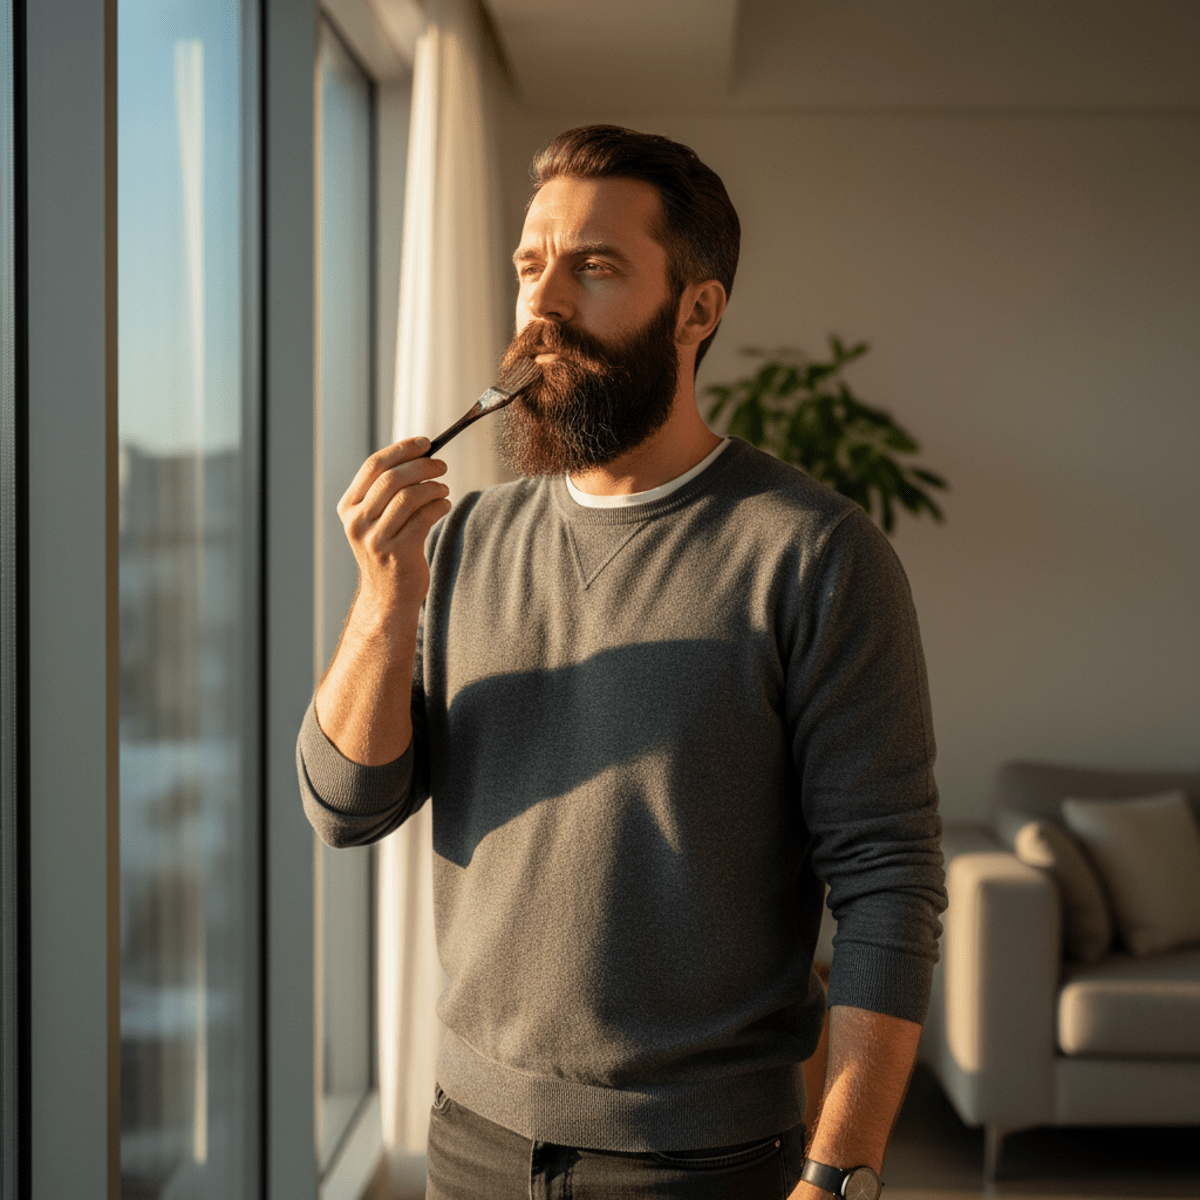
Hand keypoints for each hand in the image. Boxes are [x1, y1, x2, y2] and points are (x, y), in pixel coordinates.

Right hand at [337, 436, 450, 630]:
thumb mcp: (376, 520)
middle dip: (422, 466)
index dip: (401, 449)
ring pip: (409, 496)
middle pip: (392, 478)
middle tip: (442, 466)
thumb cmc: (389, 551)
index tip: (424, 443)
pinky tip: (444, 506)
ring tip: (443, 490)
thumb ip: (387, 491)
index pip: (373, 466)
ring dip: (433, 487)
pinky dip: (439, 506)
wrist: (388, 597)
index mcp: (348, 507)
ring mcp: (375, 539)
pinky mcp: (396, 553)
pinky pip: (424, 517)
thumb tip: (419, 454)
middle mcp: (357, 522)